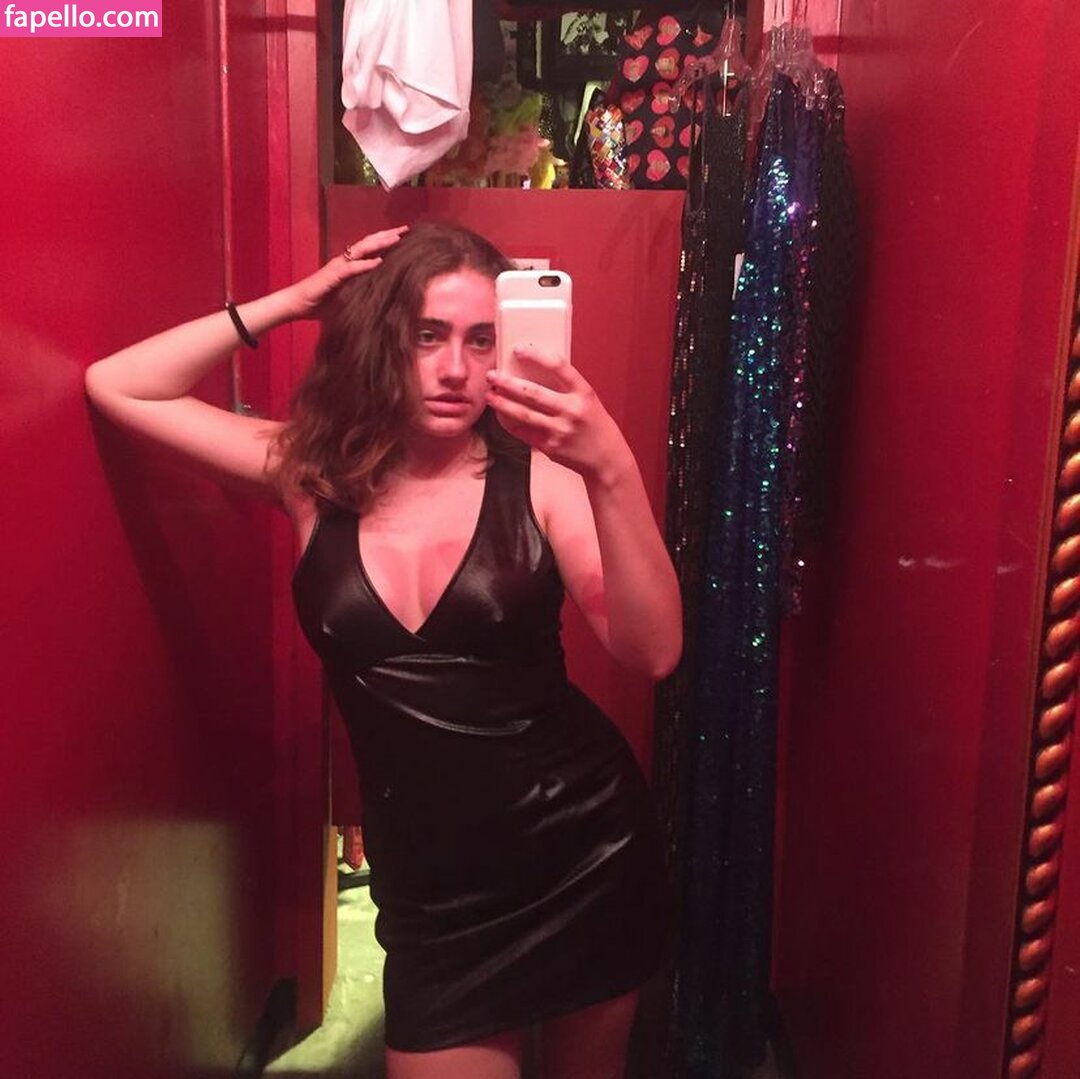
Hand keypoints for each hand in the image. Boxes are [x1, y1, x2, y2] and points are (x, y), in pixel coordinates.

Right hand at [288, 225, 408, 317]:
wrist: (298, 305)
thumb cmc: (322, 303)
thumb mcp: (349, 296)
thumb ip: (362, 291)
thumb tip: (382, 298)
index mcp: (349, 264)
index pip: (370, 248)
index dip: (386, 241)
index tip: (404, 236)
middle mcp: (344, 261)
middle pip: (369, 243)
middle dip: (387, 235)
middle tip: (406, 229)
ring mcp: (338, 266)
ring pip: (361, 250)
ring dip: (379, 244)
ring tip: (396, 239)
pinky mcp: (332, 276)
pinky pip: (351, 268)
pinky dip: (365, 265)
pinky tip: (378, 262)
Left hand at [485, 348, 633, 483]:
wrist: (606, 459)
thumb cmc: (594, 424)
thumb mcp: (587, 400)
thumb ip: (565, 387)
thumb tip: (531, 372)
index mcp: (583, 392)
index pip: (558, 366)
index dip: (536, 356)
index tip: (518, 349)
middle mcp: (572, 410)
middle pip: (532, 392)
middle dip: (507, 382)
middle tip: (492, 375)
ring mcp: (560, 430)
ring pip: (523, 414)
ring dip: (502, 404)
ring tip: (490, 395)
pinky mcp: (550, 447)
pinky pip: (523, 432)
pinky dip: (509, 422)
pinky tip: (500, 415)